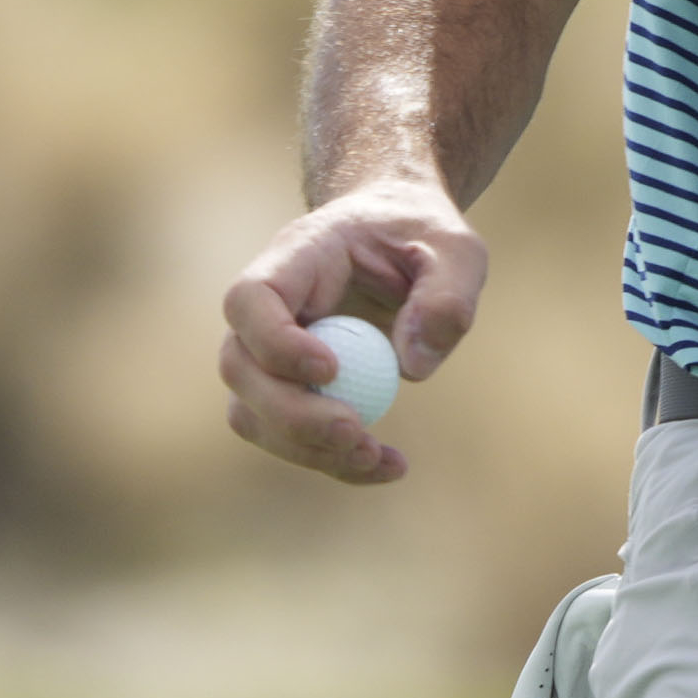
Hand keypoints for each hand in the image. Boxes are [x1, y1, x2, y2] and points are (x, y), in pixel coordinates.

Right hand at [218, 173, 486, 484]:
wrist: (397, 232)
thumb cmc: (421, 233)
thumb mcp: (456, 248)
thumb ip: (446, 295)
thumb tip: (413, 367)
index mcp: (298, 254)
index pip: (252, 298)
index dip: (276, 341)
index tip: (331, 370)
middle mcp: (269, 304)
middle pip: (240, 367)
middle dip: (290, 413)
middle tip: (355, 432)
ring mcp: (268, 349)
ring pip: (252, 412)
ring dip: (306, 448)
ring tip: (377, 458)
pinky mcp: (288, 386)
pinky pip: (288, 434)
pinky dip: (330, 459)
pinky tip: (386, 466)